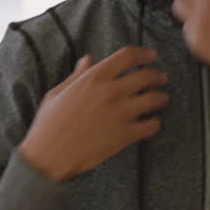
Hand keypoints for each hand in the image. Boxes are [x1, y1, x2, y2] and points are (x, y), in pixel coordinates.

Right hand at [20, 47, 168, 181]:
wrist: (49, 156)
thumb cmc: (48, 124)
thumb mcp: (57, 93)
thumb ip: (77, 75)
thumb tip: (88, 59)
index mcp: (93, 78)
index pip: (127, 56)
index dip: (143, 54)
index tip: (150, 56)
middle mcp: (109, 92)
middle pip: (146, 76)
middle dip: (157, 76)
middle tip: (161, 79)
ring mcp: (119, 114)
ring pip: (155, 99)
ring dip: (161, 98)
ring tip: (161, 100)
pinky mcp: (125, 135)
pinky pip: (152, 125)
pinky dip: (156, 123)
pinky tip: (152, 123)